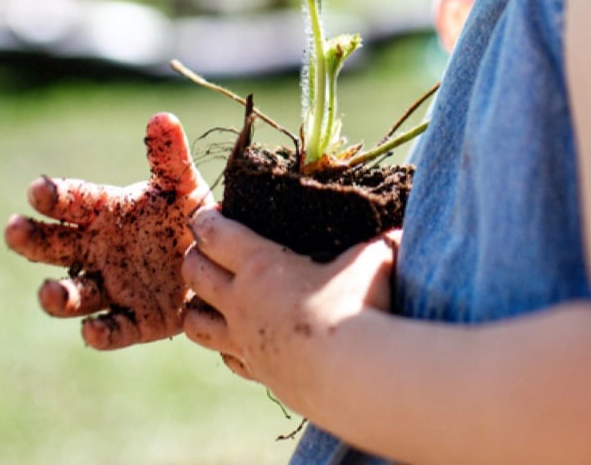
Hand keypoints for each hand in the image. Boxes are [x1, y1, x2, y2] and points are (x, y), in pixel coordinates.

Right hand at [4, 113, 212, 349]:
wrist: (221, 263)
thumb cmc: (190, 218)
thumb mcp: (184, 186)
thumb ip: (170, 157)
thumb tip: (161, 118)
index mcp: (105, 213)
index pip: (71, 201)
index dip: (54, 195)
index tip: (37, 189)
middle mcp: (99, 251)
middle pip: (54, 247)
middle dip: (31, 240)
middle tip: (14, 230)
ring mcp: (113, 288)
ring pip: (74, 295)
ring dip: (58, 296)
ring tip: (49, 291)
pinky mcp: (136, 322)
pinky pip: (113, 330)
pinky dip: (100, 333)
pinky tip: (92, 331)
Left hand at [180, 207, 398, 408]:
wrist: (355, 376)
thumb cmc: (360, 307)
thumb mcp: (372, 260)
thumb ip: (377, 243)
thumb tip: (398, 230)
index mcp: (262, 264)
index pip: (215, 234)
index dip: (207, 220)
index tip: (210, 214)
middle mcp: (242, 302)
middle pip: (193, 273)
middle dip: (194, 257)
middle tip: (208, 250)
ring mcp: (245, 342)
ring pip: (194, 323)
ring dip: (197, 306)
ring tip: (212, 298)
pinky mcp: (259, 373)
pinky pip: (227, 358)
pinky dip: (226, 347)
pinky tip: (243, 341)